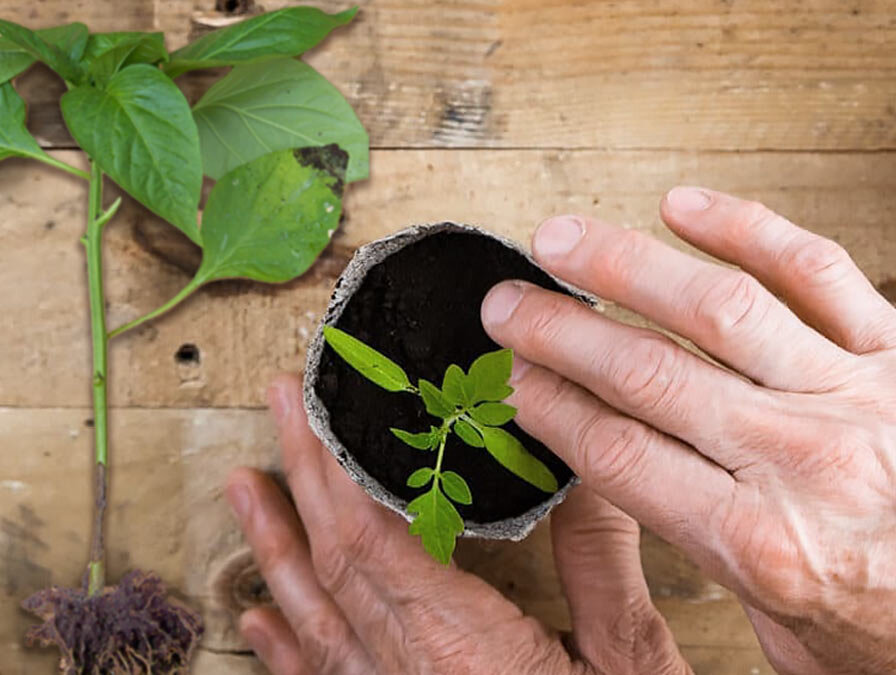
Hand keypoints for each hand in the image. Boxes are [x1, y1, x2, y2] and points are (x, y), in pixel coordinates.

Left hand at [224, 375, 691, 674]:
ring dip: (276, 550)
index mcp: (460, 653)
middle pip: (336, 564)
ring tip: (244, 490)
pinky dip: (287, 649)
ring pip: (317, 620)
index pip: (372, 539)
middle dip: (302, 481)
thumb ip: (599, 565)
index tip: (314, 410)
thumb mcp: (632, 663)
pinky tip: (262, 620)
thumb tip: (582, 470)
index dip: (334, 468)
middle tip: (277, 411)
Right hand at [479, 187, 895, 674]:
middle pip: (648, 375)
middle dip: (559, 332)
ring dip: (626, 266)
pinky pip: (817, 272)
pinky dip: (748, 230)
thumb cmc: (881, 624)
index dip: (550, 405)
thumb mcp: (769, 616)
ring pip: (719, 309)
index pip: (618, 452)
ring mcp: (853, 396)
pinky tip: (686, 207)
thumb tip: (609, 455)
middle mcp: (803, 459)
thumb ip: (696, 533)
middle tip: (507, 305)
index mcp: (761, 541)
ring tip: (564, 240)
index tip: (510, 376)